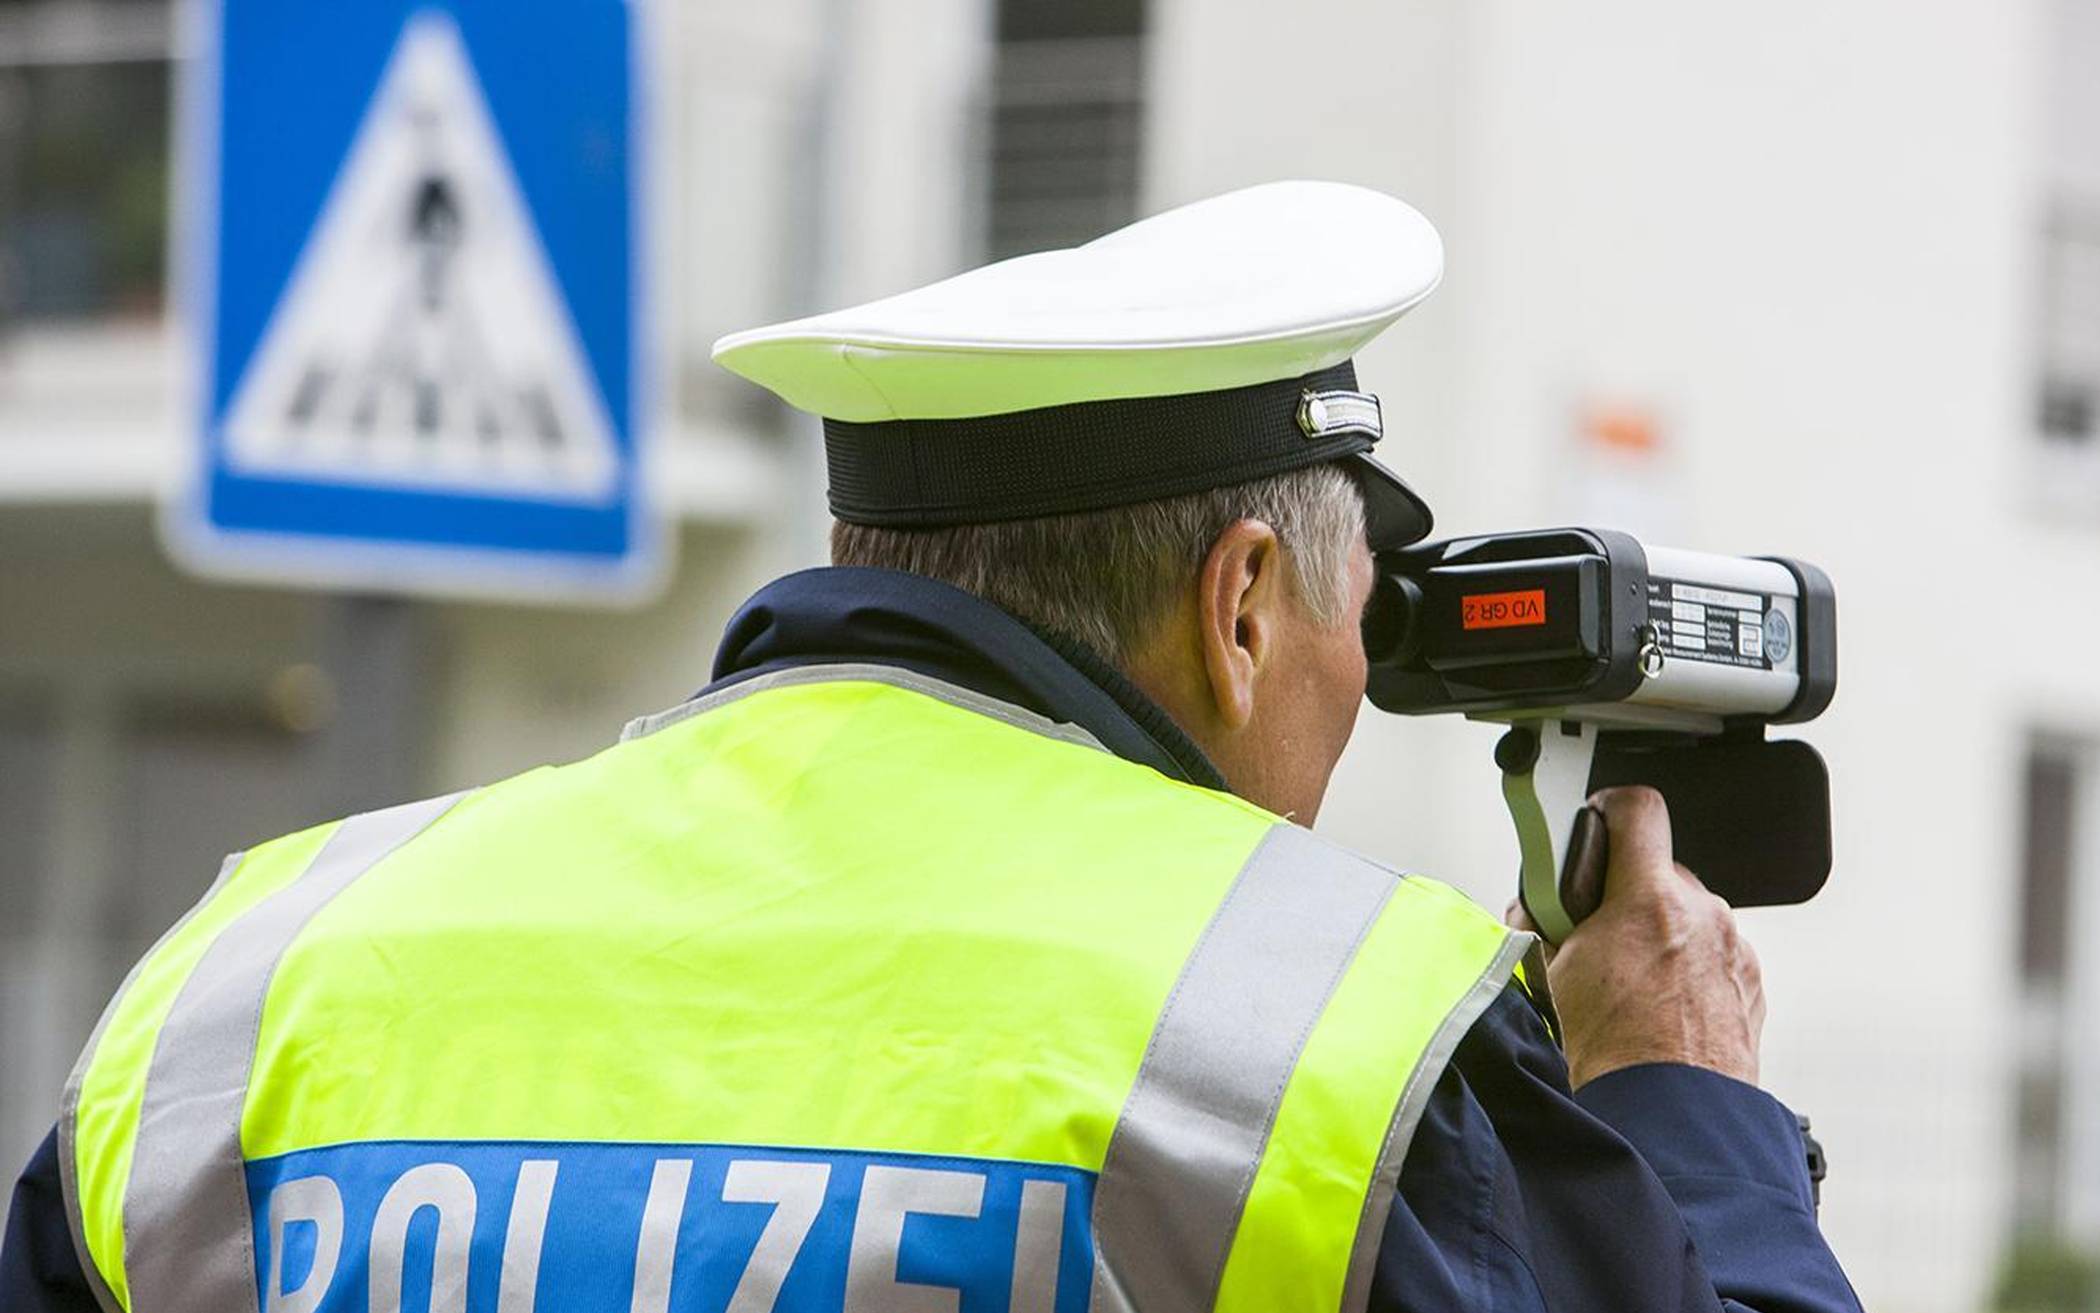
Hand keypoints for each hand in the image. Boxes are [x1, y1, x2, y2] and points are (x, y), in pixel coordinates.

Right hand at [1514, 786, 1765, 1089]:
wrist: (1669, 1118)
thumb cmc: (1613, 1054)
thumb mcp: (1554, 974)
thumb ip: (1549, 922)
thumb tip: (1537, 904)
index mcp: (1649, 900)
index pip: (1638, 809)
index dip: (1611, 809)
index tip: (1597, 822)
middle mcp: (1702, 914)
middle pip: (1659, 871)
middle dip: (1627, 893)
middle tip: (1596, 932)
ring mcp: (1733, 949)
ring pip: (1687, 915)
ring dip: (1658, 934)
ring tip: (1630, 984)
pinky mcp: (1750, 983)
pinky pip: (1713, 954)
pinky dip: (1687, 968)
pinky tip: (1661, 1006)